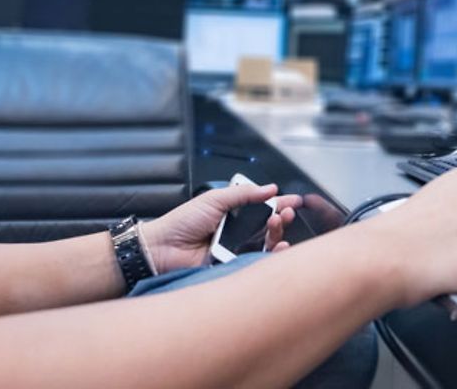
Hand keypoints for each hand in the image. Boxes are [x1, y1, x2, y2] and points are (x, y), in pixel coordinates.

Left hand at [140, 183, 302, 274]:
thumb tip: (270, 188)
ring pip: (266, 244)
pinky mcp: (234, 267)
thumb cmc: (181, 222)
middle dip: (282, 217)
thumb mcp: (214, 199)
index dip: (279, 203)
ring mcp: (236, 251)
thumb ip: (244, 193)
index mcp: (232, 214)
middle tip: (286, 211)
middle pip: (268, 226)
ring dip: (278, 232)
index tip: (294, 200)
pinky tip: (279, 245)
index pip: (262, 207)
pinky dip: (271, 255)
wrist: (162, 248)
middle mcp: (237, 233)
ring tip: (277, 222)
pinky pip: (257, 262)